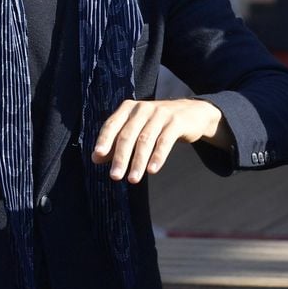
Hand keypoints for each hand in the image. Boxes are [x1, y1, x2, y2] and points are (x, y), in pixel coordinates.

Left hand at [92, 98, 230, 183]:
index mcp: (128, 108)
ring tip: (133, 179)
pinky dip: (158, 156)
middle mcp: (142, 108)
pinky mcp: (176, 122)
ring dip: (138, 161)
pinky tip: (152, 170)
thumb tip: (96, 159)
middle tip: (115, 176)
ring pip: (145, 140)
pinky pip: (165, 141)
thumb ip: (116, 143)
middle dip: (121, 157)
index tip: (97, 155)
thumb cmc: (157, 124)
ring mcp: (160, 114)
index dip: (104, 140)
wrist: (191, 113)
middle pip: (128, 134)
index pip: (112, 124)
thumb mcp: (136, 130)